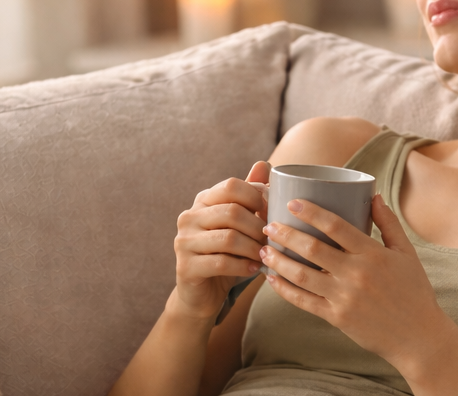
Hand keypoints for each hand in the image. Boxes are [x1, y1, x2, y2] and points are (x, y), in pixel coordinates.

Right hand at [172, 161, 269, 319]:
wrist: (202, 294)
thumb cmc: (226, 254)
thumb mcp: (239, 223)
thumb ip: (249, 195)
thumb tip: (264, 164)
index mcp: (202, 200)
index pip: (231, 185)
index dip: (257, 196)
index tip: (273, 212)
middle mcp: (189, 217)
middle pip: (232, 211)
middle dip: (258, 226)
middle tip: (273, 239)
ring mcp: (184, 241)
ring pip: (229, 238)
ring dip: (253, 248)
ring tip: (266, 255)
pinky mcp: (185, 267)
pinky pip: (221, 262)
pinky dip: (244, 266)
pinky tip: (254, 269)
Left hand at [259, 194, 450, 368]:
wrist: (418, 337)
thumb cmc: (414, 291)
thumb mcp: (407, 253)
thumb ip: (389, 223)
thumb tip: (373, 195)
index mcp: (373, 254)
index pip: (336, 226)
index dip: (311, 212)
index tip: (292, 203)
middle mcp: (356, 274)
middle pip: (312, 249)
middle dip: (285, 234)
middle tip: (268, 225)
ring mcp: (344, 297)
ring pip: (302, 275)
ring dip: (279, 261)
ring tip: (263, 250)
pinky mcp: (337, 318)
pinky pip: (304, 302)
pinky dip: (285, 290)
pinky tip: (272, 279)